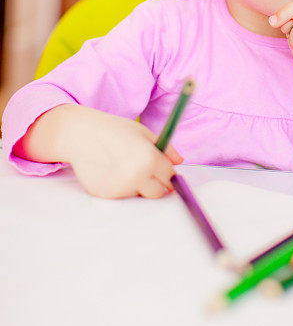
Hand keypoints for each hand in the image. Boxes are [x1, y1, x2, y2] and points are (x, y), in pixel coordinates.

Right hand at [55, 104, 182, 198]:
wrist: (79, 134)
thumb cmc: (114, 130)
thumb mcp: (143, 132)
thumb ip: (165, 148)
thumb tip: (179, 162)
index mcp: (150, 158)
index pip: (170, 176)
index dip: (167, 171)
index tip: (162, 168)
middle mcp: (137, 176)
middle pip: (158, 192)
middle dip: (156, 183)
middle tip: (145, 170)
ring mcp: (121, 188)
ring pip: (139, 194)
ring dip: (138, 185)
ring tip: (124, 165)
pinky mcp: (106, 195)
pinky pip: (122, 195)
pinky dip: (121, 187)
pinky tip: (111, 170)